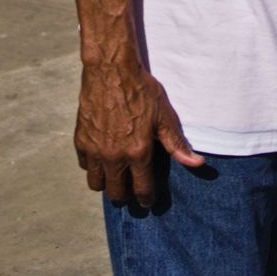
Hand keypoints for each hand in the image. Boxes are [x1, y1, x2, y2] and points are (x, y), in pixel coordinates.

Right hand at [74, 58, 202, 206]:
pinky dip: (94, 166)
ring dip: (107, 183)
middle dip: (125, 195)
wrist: (111, 73)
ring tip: (117, 176)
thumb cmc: (142, 92)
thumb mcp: (165, 116)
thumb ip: (177, 144)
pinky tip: (103, 157)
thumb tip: (196, 164)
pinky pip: (85, 166)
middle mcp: (113, 157)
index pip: (141, 189)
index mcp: (137, 153)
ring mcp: (93, 151)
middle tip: (132, 190)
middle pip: (116, 193)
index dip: (146, 199)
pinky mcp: (80, 142)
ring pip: (96, 183)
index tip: (148, 202)